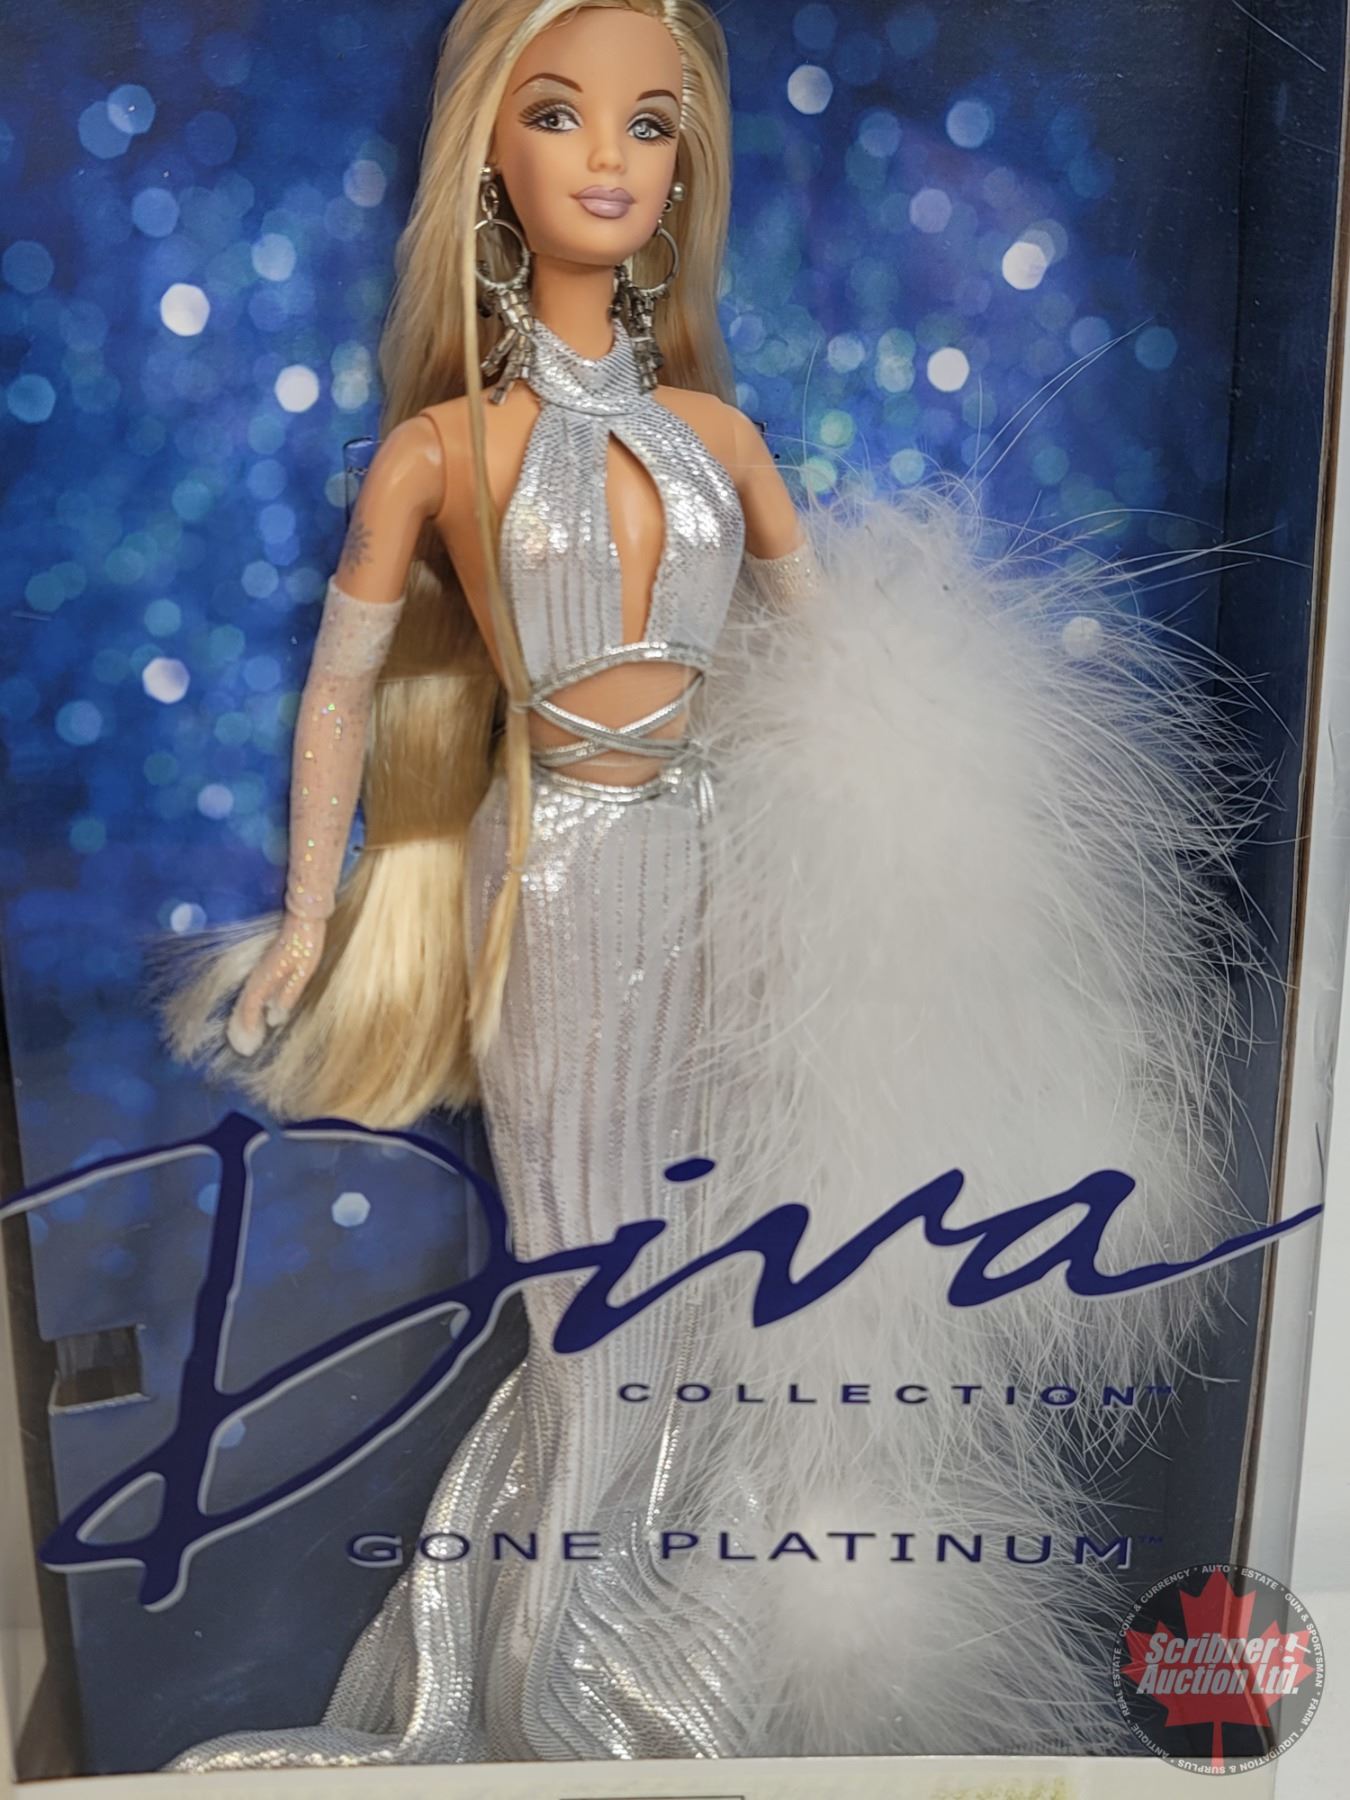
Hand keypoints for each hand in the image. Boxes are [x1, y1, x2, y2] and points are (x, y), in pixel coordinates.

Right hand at [226, 912, 326, 1056]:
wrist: (303, 919)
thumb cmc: (304, 946)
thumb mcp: (301, 974)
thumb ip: (287, 995)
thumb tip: (275, 1018)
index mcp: (265, 979)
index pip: (250, 1006)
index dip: (247, 1025)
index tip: (245, 1044)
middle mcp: (257, 976)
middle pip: (244, 1004)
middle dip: (241, 1024)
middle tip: (241, 1047)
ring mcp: (260, 970)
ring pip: (247, 997)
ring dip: (243, 1015)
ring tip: (243, 1033)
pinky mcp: (266, 966)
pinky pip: (253, 989)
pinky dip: (251, 1003)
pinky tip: (258, 1010)